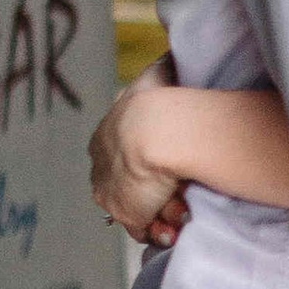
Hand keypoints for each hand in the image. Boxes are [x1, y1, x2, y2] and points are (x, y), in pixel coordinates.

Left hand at [90, 77, 192, 248]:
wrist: (157, 129)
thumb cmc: (161, 99)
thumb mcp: (157, 76)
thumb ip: (158, 74)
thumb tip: (170, 59)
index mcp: (103, 137)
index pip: (121, 157)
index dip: (146, 163)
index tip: (171, 163)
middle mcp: (102, 168)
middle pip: (131, 186)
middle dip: (157, 190)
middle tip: (183, 184)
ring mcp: (112, 194)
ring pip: (142, 208)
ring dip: (167, 207)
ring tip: (186, 197)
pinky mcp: (128, 215)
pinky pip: (149, 229)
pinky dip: (166, 227)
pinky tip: (182, 214)